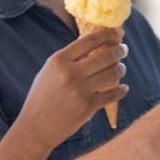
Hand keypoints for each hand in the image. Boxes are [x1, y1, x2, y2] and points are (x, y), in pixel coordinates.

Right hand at [17, 28, 128, 148]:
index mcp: (59, 61)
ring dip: (121, 69)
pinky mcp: (89, 107)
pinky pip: (113, 94)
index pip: (89, 40)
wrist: (36, 127)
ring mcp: (81, 90)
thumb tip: (94, 44)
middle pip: (105, 55)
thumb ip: (68, 58)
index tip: (116, 33)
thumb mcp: (49, 71)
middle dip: (119, 50)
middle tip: (123, 50)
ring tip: (121, 69)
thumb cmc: (42, 97)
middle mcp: (70, 73)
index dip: (107, 34)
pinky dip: (121, 90)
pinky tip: (123, 88)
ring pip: (112, 74)